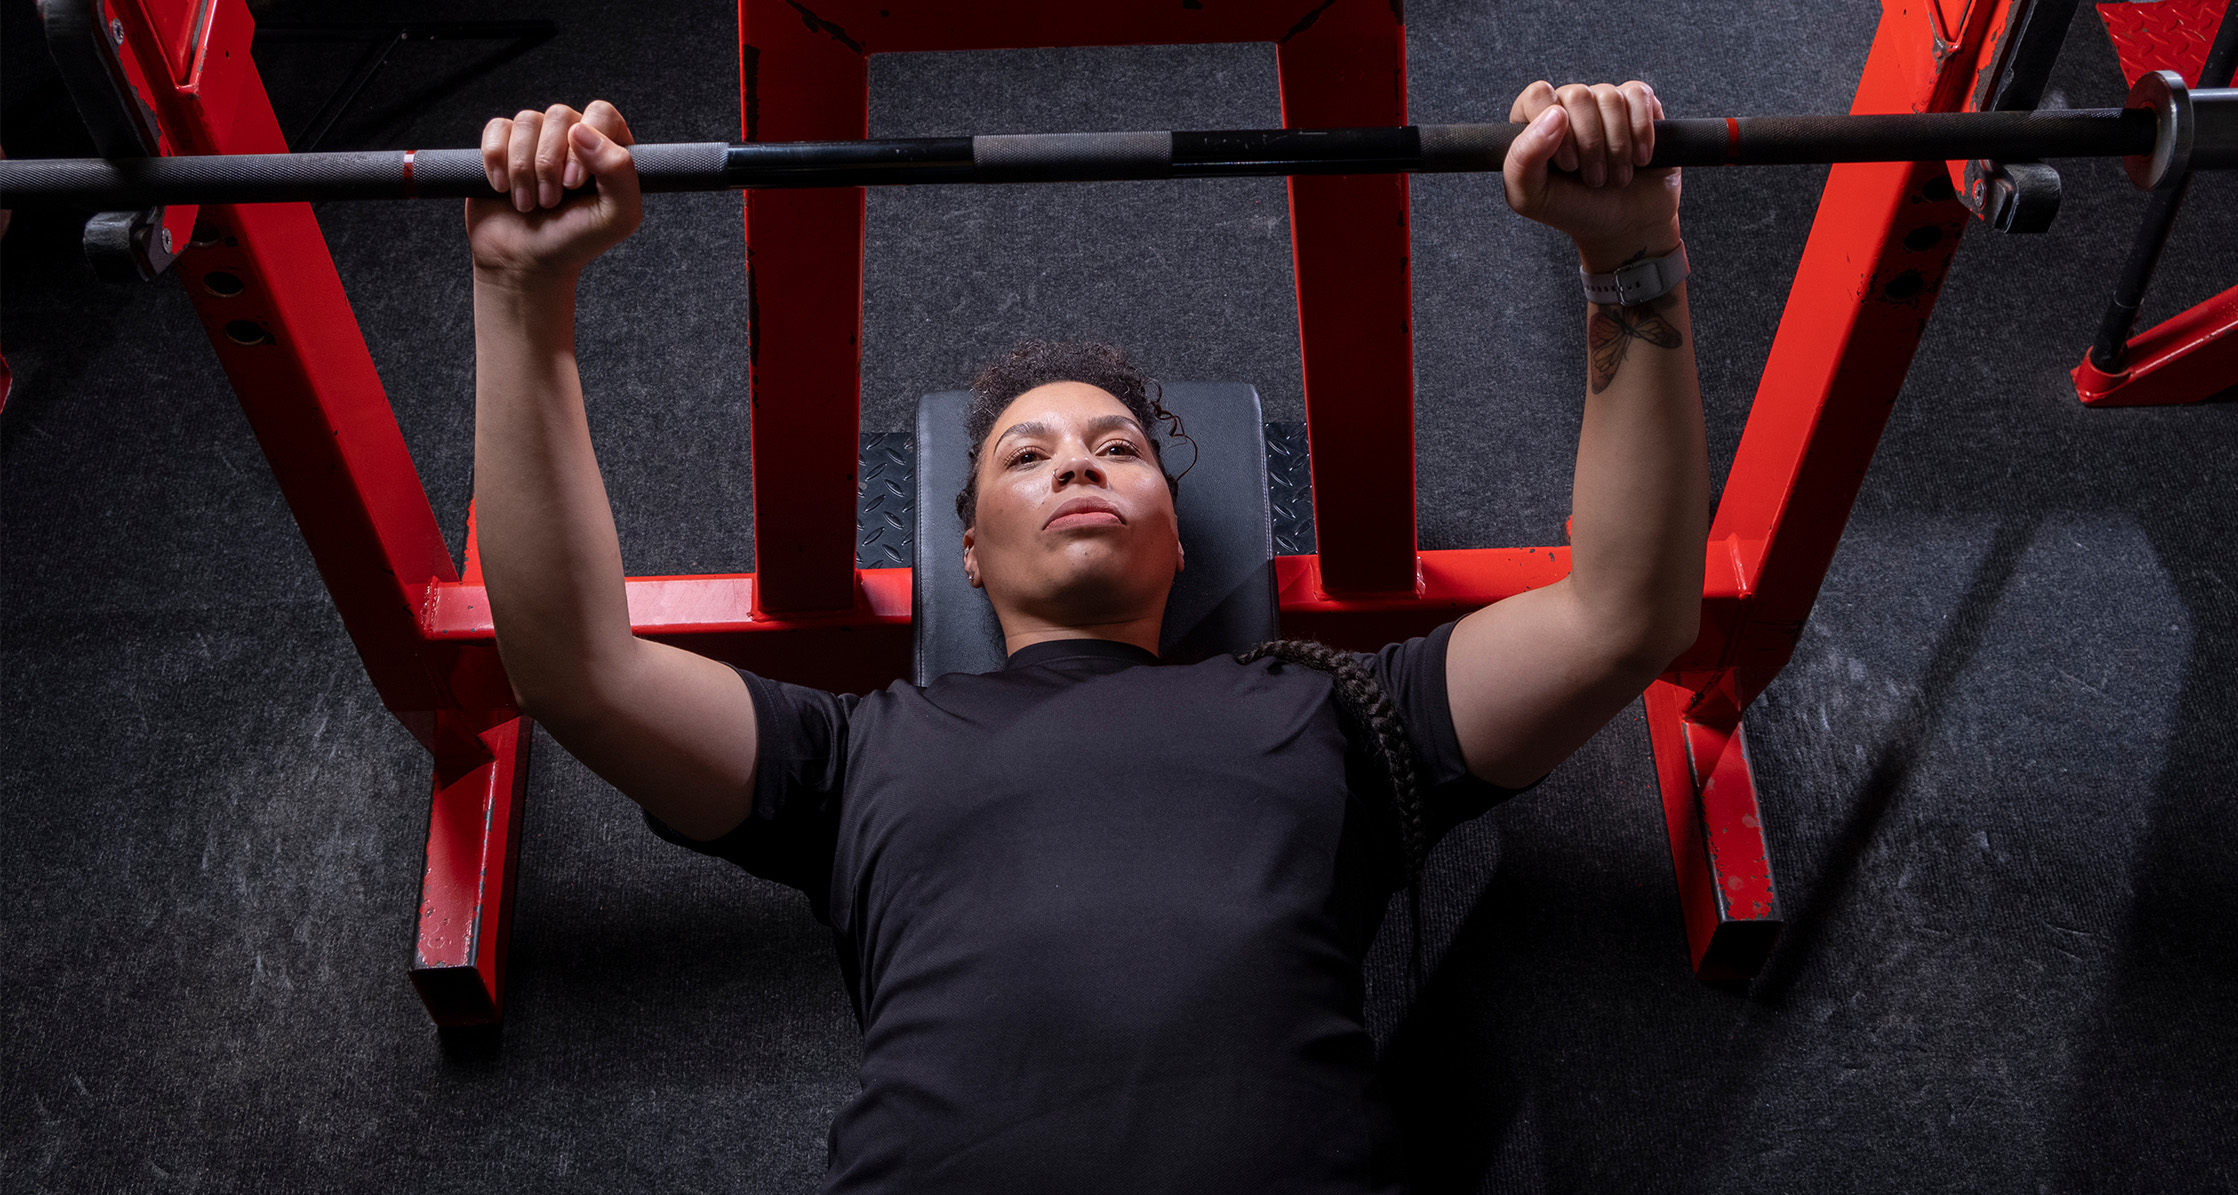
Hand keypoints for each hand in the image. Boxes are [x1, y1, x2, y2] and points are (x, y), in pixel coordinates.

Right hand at [467, 101, 642, 284]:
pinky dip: (496, 160)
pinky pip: (497, 128)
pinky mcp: (502, 145)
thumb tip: (581, 130)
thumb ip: (620, 171)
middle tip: (550, 201)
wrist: (524, 263)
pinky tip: (502, 188)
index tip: (575, 183)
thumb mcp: (618, 217)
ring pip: (527, 121)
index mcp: (609, 149)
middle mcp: (574, 138)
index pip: (602, 115)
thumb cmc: (575, 242)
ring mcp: (537, 140)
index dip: (587, 144)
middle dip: (550, 163)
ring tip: (528, 203)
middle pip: (560, 116)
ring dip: (523, 169)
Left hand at [1502, 81, 1681, 271]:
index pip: (1537, 96)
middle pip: (1577, 95)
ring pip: (1610, 97)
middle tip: (1593, 179)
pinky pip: (1639, 95)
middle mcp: (1568, 106)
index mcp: (1534, 122)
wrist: (1625, 226)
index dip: (1552, 129)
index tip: (1566, 165)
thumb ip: (1521, 158)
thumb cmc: (1575, 210)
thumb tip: (1556, 114)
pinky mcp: (1638, 105)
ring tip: (1616, 176)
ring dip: (1617, 147)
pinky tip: (1639, 159)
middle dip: (1590, 145)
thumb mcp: (1531, 198)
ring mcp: (1604, 103)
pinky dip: (1642, 132)